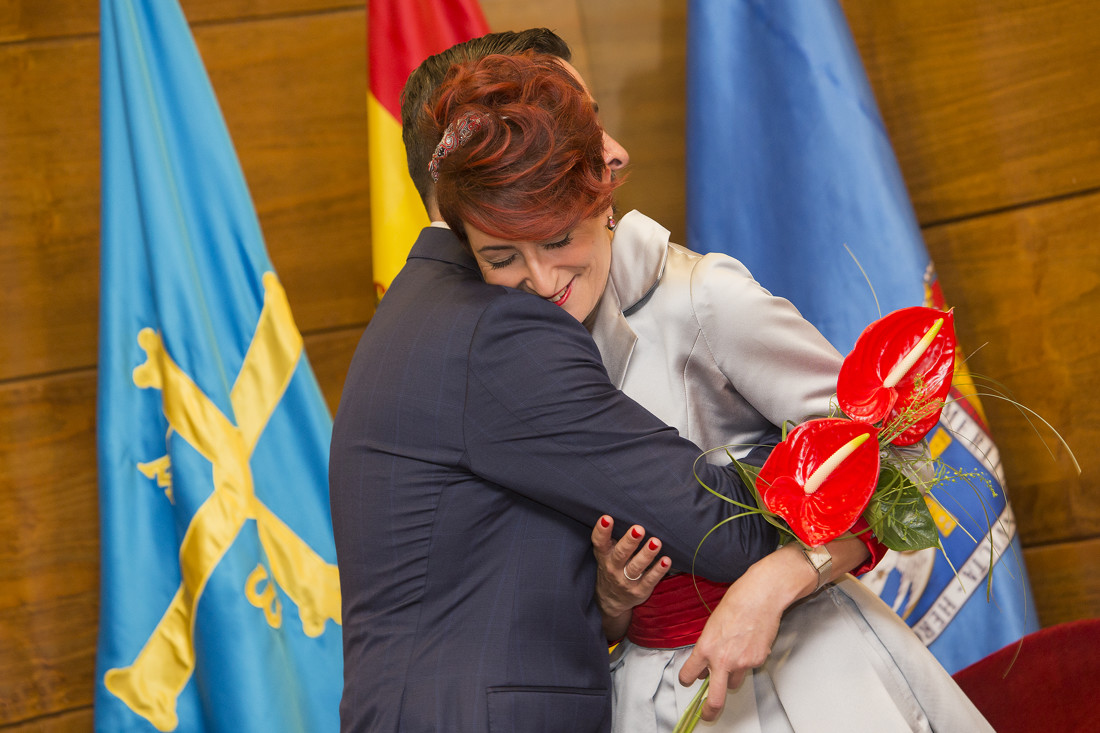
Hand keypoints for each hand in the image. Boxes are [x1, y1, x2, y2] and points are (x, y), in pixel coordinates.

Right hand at [591, 515, 670, 639]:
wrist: (611, 599)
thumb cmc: (612, 566)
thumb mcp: (606, 553)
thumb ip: (612, 536)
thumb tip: (628, 510)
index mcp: (604, 555)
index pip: (600, 542)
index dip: (602, 530)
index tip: (606, 517)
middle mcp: (613, 568)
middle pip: (621, 554)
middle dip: (630, 541)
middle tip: (639, 529)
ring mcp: (626, 581)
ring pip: (636, 567)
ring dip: (647, 554)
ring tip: (656, 542)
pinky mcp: (640, 590)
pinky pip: (650, 580)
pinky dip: (658, 570)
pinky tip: (666, 560)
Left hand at [676, 549, 799, 720]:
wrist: (761, 596)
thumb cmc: (737, 602)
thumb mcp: (712, 624)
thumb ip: (708, 645)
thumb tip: (707, 662)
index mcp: (706, 647)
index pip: (689, 673)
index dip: (686, 679)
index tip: (687, 681)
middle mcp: (722, 659)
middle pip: (715, 698)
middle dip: (710, 711)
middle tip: (707, 715)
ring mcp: (742, 663)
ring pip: (734, 683)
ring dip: (731, 678)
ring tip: (733, 659)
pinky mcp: (758, 661)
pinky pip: (749, 669)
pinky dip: (747, 662)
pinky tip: (748, 644)